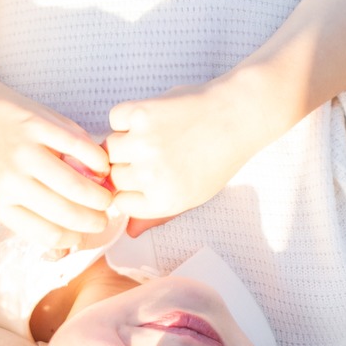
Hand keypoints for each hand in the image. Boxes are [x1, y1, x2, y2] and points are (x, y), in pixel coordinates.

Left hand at [0, 75, 115, 252]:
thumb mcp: (0, 194)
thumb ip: (30, 218)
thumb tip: (65, 250)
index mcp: (0, 203)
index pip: (49, 234)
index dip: (77, 238)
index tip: (87, 233)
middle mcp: (10, 180)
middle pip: (68, 214)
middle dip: (96, 220)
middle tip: (104, 215)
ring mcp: (24, 151)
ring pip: (77, 186)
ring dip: (102, 195)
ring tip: (106, 195)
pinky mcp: (37, 125)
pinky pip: (81, 149)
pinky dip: (99, 161)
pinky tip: (101, 166)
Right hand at [107, 76, 272, 224]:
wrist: (237, 117)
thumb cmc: (218, 158)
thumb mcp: (194, 195)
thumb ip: (158, 215)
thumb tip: (130, 231)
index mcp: (164, 201)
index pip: (121, 202)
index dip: (130, 190)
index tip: (143, 179)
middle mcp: (151, 175)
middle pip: (113, 176)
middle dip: (128, 166)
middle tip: (154, 153)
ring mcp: (143, 144)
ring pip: (109, 148)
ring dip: (124, 141)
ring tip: (153, 136)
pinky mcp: (140, 114)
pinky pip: (115, 118)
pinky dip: (127, 116)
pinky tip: (153, 118)